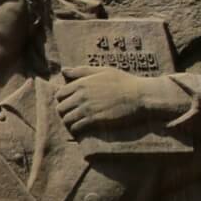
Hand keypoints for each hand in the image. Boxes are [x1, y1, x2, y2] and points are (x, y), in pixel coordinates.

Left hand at [56, 68, 191, 133]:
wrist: (140, 95)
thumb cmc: (124, 82)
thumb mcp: (103, 71)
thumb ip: (81, 71)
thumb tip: (63, 70)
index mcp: (81, 83)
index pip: (59, 94)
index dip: (63, 100)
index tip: (70, 104)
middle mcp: (81, 96)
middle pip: (60, 108)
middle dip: (64, 113)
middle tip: (72, 116)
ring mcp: (87, 108)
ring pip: (66, 119)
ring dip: (69, 123)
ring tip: (76, 124)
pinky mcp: (95, 120)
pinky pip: (76, 127)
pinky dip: (76, 130)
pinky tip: (81, 130)